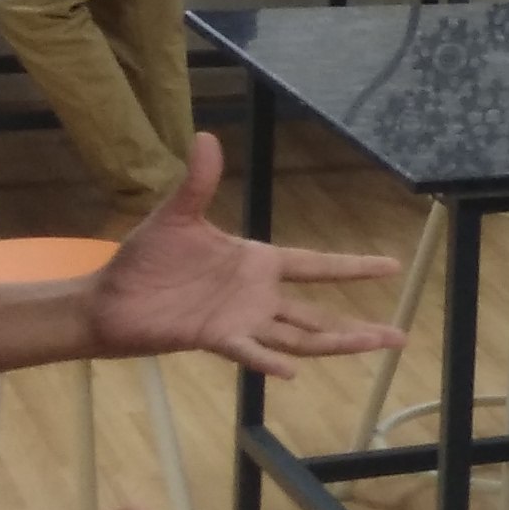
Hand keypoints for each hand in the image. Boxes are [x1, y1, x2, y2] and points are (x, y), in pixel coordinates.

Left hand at [92, 137, 404, 377]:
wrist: (108, 300)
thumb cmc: (145, 259)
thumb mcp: (176, 215)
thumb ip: (199, 181)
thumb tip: (206, 137)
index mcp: (258, 262)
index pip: (317, 264)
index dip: (354, 267)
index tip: (392, 266)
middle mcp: (257, 296)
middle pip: (319, 314)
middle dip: (361, 325)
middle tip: (400, 335)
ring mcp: (241, 321)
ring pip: (299, 338)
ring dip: (336, 342)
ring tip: (373, 347)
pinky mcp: (216, 338)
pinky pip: (250, 352)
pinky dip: (269, 362)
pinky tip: (293, 372)